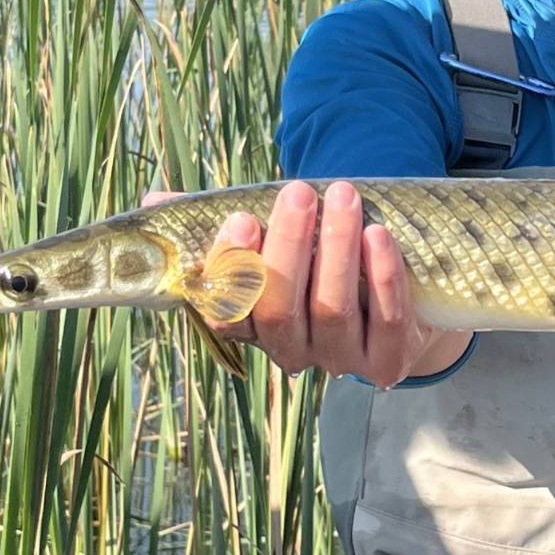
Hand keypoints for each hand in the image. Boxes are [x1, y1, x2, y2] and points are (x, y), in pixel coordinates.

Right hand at [141, 180, 464, 387]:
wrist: (400, 298)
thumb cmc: (321, 259)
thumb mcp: (275, 237)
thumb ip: (220, 220)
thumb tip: (154, 203)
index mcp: (254, 325)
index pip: (227, 310)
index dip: (231, 267)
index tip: (241, 217)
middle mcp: (292, 350)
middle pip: (279, 310)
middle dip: (287, 247)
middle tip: (299, 192)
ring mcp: (341, 361)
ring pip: (331, 311)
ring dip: (336, 249)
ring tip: (344, 197)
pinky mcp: (388, 361)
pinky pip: (386, 321)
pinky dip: (382, 277)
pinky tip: (379, 235)